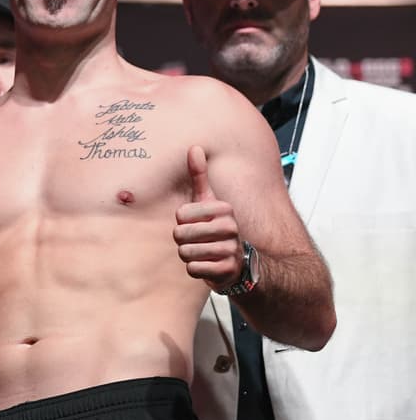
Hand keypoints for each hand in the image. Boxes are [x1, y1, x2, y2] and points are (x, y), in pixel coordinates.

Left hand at [174, 146, 243, 290]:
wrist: (238, 263)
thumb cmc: (216, 228)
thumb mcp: (208, 200)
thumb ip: (200, 176)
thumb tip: (194, 148)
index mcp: (224, 210)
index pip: (181, 214)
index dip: (181, 221)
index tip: (194, 222)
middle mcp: (231, 229)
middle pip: (180, 234)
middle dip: (182, 240)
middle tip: (196, 240)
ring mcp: (230, 250)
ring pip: (185, 253)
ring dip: (188, 255)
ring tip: (201, 252)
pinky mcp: (227, 271)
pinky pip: (193, 269)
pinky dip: (195, 269)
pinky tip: (206, 265)